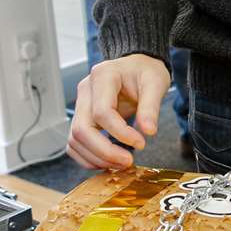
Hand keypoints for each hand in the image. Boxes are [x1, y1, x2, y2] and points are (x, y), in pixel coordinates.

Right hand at [66, 53, 170, 169]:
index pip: (101, 112)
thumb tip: (149, 132)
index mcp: (103, 76)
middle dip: (104, 151)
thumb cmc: (145, 71)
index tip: (141, 143)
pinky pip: (75, 143)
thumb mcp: (155, 83)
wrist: (136, 66)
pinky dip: (88, 157)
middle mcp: (85, 90)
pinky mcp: (81, 118)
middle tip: (128, 162)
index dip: (120, 133)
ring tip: (121, 164)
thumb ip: (151, 107)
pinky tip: (108, 162)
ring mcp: (80, 105)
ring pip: (75, 140)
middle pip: (81, 129)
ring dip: (96, 158)